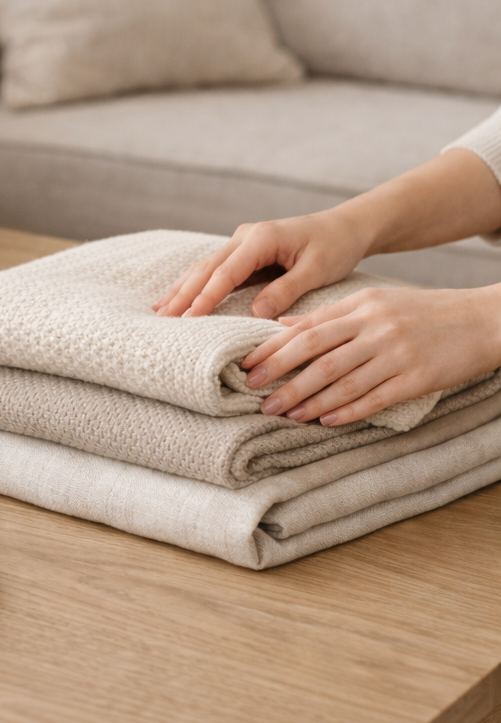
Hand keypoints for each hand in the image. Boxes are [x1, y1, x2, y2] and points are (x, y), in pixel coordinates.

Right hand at [153, 209, 370, 319]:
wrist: (346, 226)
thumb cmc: (336, 246)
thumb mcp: (319, 269)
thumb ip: (287, 289)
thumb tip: (257, 312)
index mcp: (262, 239)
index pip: (226, 272)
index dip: (205, 297)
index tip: (188, 319)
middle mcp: (245, 237)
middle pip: (206, 269)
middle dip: (182, 295)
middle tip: (161, 319)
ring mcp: (241, 242)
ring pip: (204, 268)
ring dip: (181, 289)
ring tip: (159, 311)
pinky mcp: (243, 251)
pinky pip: (213, 269)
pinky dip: (193, 284)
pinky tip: (176, 297)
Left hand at [240, 286, 500, 426]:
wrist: (482, 320)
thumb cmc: (422, 312)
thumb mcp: (375, 302)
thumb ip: (330, 316)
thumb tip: (284, 326)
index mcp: (361, 306)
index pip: (307, 328)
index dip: (273, 348)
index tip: (246, 365)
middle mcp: (375, 327)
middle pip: (317, 354)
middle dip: (281, 375)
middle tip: (254, 393)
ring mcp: (396, 353)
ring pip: (341, 380)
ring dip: (307, 399)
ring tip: (282, 413)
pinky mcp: (417, 378)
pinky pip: (374, 398)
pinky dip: (346, 410)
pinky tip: (324, 420)